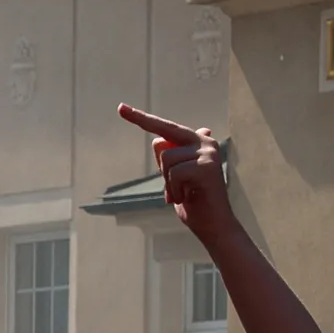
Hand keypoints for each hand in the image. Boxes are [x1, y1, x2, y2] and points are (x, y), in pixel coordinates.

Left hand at [119, 104, 237, 243]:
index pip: (165, 128)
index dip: (142, 118)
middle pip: (164, 133)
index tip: (121, 108)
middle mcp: (205, 142)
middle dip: (141, 120)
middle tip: (120, 108)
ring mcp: (208, 152)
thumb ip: (168, 160)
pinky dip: (174, 190)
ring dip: (167, 183)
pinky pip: (174, 173)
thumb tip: (158, 140)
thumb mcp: (173, 179)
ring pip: (166, 159)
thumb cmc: (192, 202)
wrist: (213, 224)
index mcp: (198, 143)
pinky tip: (187, 197)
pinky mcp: (207, 165)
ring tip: (182, 193)